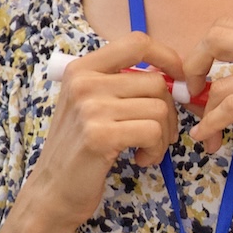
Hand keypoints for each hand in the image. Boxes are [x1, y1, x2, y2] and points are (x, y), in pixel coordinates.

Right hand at [24, 34, 184, 230]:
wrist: (53, 191)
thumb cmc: (81, 148)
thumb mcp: (91, 105)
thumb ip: (124, 86)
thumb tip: (178, 80)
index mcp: (82, 68)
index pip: (136, 42)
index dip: (167, 57)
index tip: (178, 79)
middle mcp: (84, 82)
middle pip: (156, 82)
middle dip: (168, 113)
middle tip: (156, 135)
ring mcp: (90, 108)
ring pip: (159, 109)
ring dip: (163, 136)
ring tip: (145, 149)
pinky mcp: (100, 135)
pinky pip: (153, 132)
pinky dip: (156, 150)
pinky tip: (140, 159)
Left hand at [183, 21, 232, 197]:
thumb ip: (229, 96)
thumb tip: (189, 95)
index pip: (225, 28)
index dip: (200, 53)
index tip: (194, 82)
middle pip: (217, 37)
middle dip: (193, 66)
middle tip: (190, 95)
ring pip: (222, 85)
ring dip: (206, 116)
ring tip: (207, 137)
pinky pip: (232, 106)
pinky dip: (213, 124)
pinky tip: (208, 137)